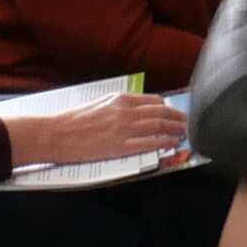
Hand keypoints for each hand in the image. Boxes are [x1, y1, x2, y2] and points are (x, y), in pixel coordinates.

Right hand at [15, 95, 189, 164]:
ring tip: (187, 134)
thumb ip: (118, 106)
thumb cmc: (72, 120)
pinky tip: (172, 143)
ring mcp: (123, 129)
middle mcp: (124, 111)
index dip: (168, 109)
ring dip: (176, 130)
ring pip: (158, 127)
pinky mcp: (119, 146)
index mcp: (119, 99)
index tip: (176, 114)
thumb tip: (136, 110)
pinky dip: (163, 142)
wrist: (55, 133)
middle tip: (190, 124)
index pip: (153, 101)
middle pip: (161, 113)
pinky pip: (147, 143)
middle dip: (179, 119)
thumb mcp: (98, 104)